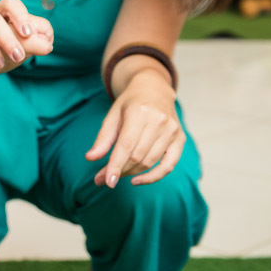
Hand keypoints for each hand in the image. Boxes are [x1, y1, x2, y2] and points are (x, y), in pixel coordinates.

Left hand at [85, 69, 183, 186]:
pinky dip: (153, 177)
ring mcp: (172, 131)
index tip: (106, 181)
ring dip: (131, 173)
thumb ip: (103, 138)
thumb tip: (90, 158)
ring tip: (116, 174)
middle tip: (103, 178)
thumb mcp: (113, 115)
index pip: (127, 145)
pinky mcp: (180, 139)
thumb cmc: (130, 103)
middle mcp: (159, 121)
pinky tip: (137, 180)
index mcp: (139, 112)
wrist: (154, 89)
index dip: (116, 165)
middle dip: (119, 170)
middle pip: (138, 156)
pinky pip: (169, 165)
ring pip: (150, 162)